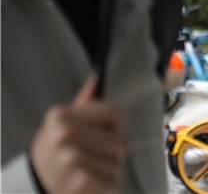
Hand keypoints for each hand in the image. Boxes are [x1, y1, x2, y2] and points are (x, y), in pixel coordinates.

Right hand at [30, 75, 125, 193]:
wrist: (34, 187)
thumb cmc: (55, 152)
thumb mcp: (62, 124)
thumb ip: (83, 104)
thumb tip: (97, 78)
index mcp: (61, 115)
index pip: (113, 113)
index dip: (116, 127)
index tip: (105, 135)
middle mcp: (64, 134)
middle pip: (118, 140)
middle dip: (115, 153)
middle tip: (99, 160)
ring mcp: (71, 159)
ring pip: (117, 161)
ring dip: (111, 171)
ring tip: (94, 173)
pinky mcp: (80, 183)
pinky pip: (110, 181)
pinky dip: (107, 186)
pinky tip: (92, 186)